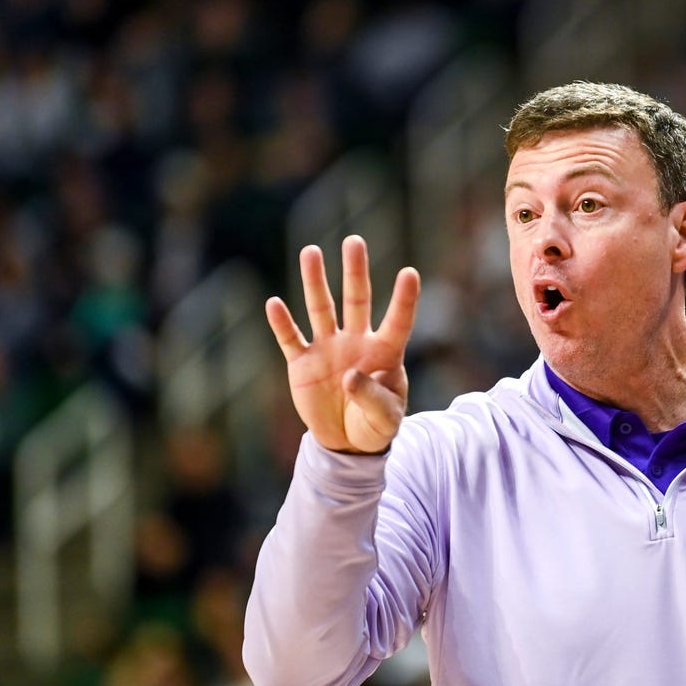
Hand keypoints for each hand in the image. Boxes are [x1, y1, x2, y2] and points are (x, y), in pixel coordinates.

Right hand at [265, 235, 420, 453]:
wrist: (346, 443)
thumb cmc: (375, 426)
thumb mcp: (385, 419)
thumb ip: (372, 397)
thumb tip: (351, 376)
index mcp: (385, 352)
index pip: (397, 321)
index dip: (404, 300)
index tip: (410, 273)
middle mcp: (356, 342)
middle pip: (356, 300)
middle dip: (355, 271)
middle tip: (354, 242)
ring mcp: (327, 349)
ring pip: (321, 309)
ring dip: (315, 282)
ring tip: (311, 251)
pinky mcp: (302, 363)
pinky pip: (291, 339)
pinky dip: (282, 324)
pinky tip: (274, 304)